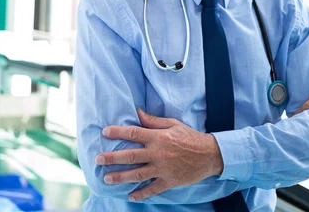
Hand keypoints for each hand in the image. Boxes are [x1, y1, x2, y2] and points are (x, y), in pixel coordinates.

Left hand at [96, 108, 222, 201]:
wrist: (210, 155)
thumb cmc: (190, 137)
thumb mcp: (172, 124)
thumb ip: (153, 120)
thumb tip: (136, 112)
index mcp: (158, 137)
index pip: (134, 133)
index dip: (118, 132)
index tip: (104, 132)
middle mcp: (158, 153)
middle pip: (131, 156)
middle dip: (112, 158)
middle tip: (98, 159)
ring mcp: (163, 169)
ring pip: (138, 174)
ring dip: (121, 177)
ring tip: (107, 178)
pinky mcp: (169, 181)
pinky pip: (152, 189)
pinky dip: (141, 194)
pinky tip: (131, 196)